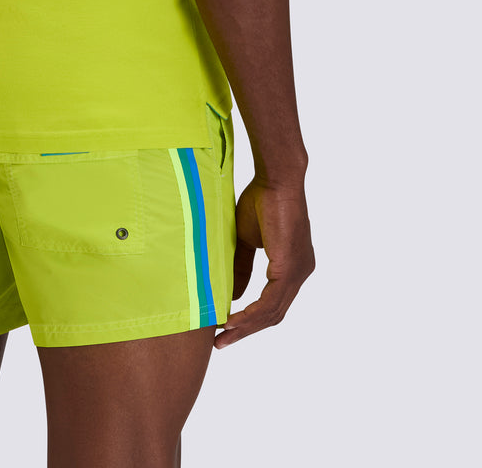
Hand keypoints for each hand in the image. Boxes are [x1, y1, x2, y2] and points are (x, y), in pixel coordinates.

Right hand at [214, 174, 314, 348]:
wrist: (275, 179)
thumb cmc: (261, 200)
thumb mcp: (246, 240)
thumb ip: (241, 268)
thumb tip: (233, 296)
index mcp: (293, 266)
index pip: (273, 303)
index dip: (250, 319)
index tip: (226, 328)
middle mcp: (301, 272)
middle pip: (274, 314)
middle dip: (246, 330)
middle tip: (221, 342)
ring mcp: (299, 271)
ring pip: (272, 312)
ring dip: (246, 327)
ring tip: (222, 336)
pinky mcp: (290, 267)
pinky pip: (271, 300)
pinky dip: (251, 314)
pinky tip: (233, 320)